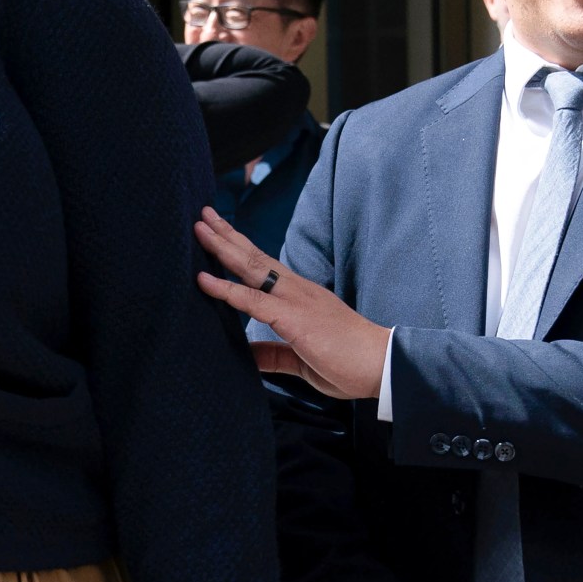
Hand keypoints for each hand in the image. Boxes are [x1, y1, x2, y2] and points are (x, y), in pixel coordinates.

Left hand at [192, 208, 389, 399]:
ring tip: (200, 228)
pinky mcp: (294, 318)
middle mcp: (297, 290)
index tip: (218, 230)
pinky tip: (204, 280)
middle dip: (227, 235)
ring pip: (252, 268)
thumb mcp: (301, 358)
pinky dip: (226, 289)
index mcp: (300, 296)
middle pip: (255, 256)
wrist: (382, 366)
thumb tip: (248, 355)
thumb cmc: (348, 362)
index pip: (264, 265)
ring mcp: (295, 300)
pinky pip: (253, 301)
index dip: (240, 247)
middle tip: (203, 215)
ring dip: (223, 247)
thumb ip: (273, 354)